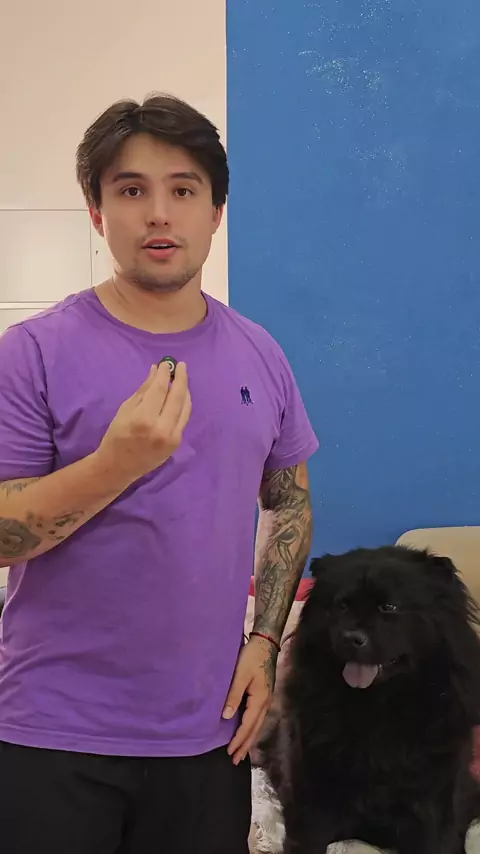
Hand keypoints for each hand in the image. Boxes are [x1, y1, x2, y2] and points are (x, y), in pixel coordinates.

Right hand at [96, 362, 190, 482]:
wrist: (118, 467)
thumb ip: (144, 390)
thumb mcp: (125, 410)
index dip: (165, 374)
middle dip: (181, 379)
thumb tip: (157, 370)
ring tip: (182, 379)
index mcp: (143, 419)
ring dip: (185, 391)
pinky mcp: (177, 443)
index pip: (160, 389)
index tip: (167, 363)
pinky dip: (184, 405)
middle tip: (182, 366)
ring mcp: (172, 437)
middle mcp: (161, 428)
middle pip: (177, 397)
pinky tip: (181, 396)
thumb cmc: (116, 436)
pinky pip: (184, 418)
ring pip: (185, 408)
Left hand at [223, 634, 276, 764]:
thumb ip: (234, 695)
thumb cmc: (252, 657)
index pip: (247, 725)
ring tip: (241, 751)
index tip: (229, 752)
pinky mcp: (265, 695)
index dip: (238, 739)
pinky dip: (252, 728)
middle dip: (245, 745)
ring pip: (257, 725)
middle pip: (255, 729)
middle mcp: (265, 703)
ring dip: (249, 739)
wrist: (266, 643)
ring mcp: (267, 699)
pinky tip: (247, 730)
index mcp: (259, 700)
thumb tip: (227, 716)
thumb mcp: (240, 675)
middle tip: (236, 760)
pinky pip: (258, 718)